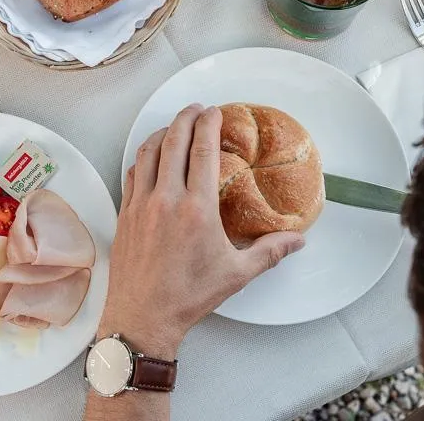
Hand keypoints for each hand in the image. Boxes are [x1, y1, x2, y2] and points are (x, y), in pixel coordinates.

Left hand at [98, 105, 305, 357]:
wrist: (143, 316)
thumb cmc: (188, 297)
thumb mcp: (236, 274)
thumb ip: (270, 252)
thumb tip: (298, 240)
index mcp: (196, 208)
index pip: (202, 150)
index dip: (208, 125)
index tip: (214, 112)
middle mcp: (166, 199)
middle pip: (173, 141)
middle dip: (185, 118)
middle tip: (196, 108)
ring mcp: (141, 204)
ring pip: (147, 152)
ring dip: (162, 132)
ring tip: (175, 126)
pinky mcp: (125, 214)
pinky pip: (131, 173)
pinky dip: (142, 157)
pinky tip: (150, 157)